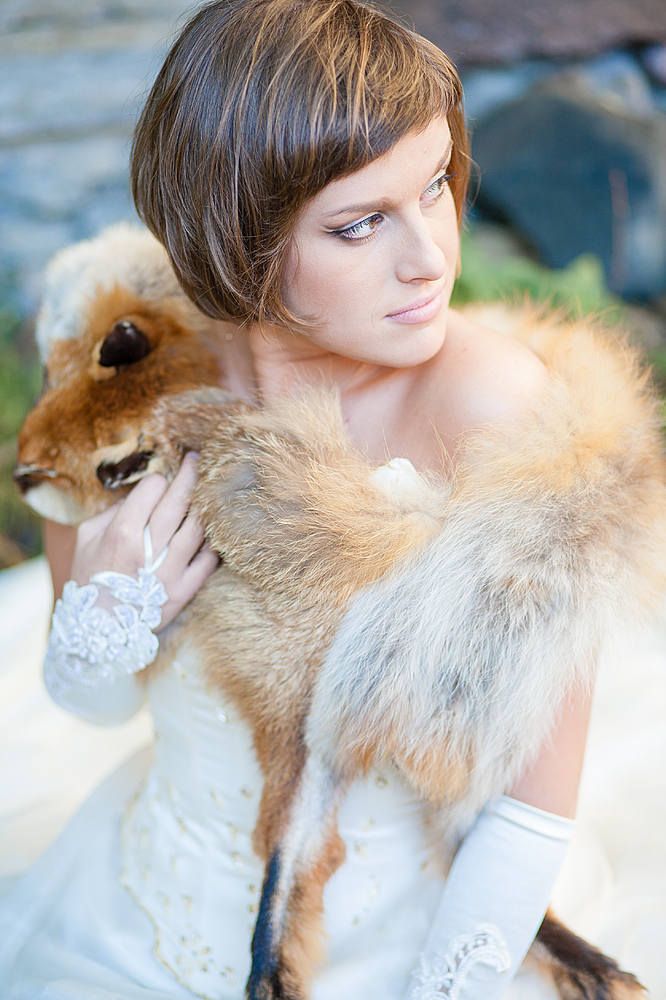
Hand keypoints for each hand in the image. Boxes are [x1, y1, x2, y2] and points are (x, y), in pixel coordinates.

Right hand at [70, 453, 218, 629]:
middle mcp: (148, 551)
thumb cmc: (90, 577)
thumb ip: (112, 511)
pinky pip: (209, 560)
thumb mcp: (86, 539)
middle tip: (197, 460)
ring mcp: (169, 572)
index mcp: (122, 534)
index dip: (158, 479)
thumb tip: (140, 493)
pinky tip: (214, 531)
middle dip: (190, 474)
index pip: (152, 489)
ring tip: (209, 490)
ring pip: (198, 528)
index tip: (160, 479)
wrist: (98, 628)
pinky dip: (214, 543)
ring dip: (205, 505)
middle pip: (179, 501)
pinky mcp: (184, 591)